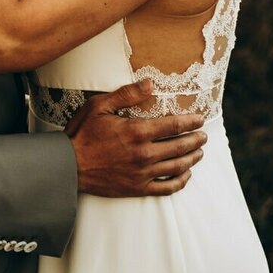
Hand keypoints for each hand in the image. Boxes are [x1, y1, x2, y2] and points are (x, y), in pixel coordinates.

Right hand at [65, 80, 207, 196]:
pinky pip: (167, 187)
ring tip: (199, 152)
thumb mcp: (99, 106)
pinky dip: (181, 181)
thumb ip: (126, 95)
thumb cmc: (82, 133)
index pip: (174, 125)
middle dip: (196, 139)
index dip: (191, 121)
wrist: (68, 166)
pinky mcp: (139, 187)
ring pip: (178, 166)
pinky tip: (185, 174)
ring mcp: (143, 173)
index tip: (200, 119)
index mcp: (137, 131)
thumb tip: (150, 84)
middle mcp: (144, 153)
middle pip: (180, 146)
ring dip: (192, 158)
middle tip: (204, 135)